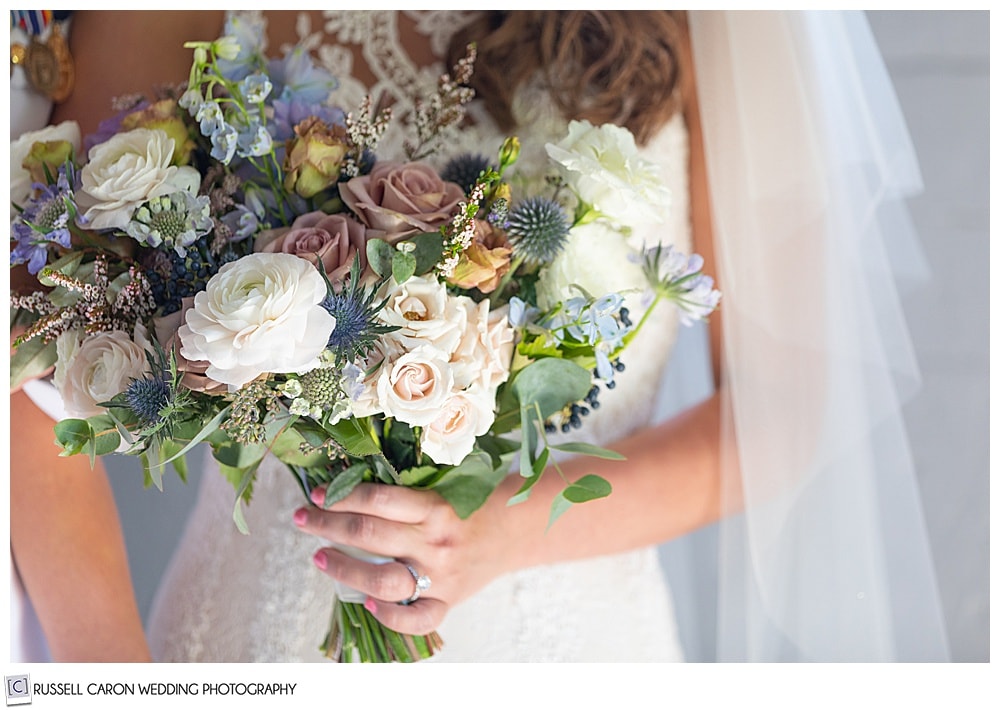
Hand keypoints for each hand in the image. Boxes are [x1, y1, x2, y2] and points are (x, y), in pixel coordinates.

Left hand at [294, 482, 517, 635]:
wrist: (516, 529)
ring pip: (380, 579)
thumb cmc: (474, 501)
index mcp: (435, 506)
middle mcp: (435, 542)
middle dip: (327, 525)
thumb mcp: (444, 485)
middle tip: (303, 519)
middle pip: (369, 534)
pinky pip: (415, 619)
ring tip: (319, 557)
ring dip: (342, 568)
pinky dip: (389, 616)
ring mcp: (441, 576)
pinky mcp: (447, 602)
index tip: (318, 493)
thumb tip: (349, 485)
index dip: (341, 496)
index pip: (378, 500)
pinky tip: (366, 604)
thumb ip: (405, 491)